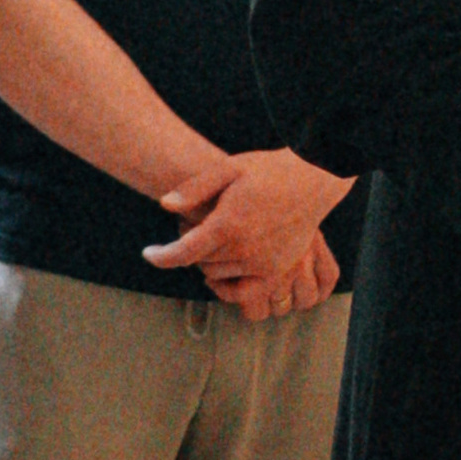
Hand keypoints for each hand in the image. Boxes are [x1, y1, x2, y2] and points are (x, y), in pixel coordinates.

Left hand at [145, 150, 347, 320]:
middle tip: (195, 226)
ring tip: (216, 237)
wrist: (312, 180)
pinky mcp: (276, 271)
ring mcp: (263, 263)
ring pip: (219, 275)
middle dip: (190, 248)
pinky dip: (230, 284)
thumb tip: (165, 204)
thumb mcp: (228, 169)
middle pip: (200, 262)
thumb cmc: (268, 171)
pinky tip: (225, 268)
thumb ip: (195, 189)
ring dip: (210, 262)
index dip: (161, 257)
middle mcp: (245, 249)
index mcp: (229, 224)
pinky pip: (244, 290)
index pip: (184, 252)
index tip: (148, 254)